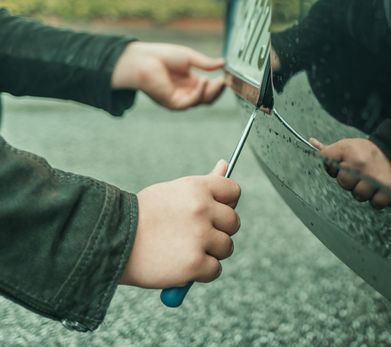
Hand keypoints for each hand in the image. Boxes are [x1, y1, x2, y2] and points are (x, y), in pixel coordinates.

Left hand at [112, 42, 224, 109]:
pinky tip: (204, 80)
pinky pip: (192, 101)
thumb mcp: (189, 57)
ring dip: (213, 91)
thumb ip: (206, 63)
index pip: (209, 88)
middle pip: (208, 97)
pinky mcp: (173, 103)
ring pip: (202, 101)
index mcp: (189, 82)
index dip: (219, 84)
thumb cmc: (161, 56)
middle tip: (226, 80)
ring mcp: (180, 99)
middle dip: (219, 90)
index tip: (228, 76)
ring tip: (219, 80)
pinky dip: (200, 92)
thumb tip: (222, 64)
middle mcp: (186, 92)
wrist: (142, 60)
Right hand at [120, 160, 240, 288]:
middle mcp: (202, 210)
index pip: (233, 191)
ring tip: (184, 250)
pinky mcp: (194, 264)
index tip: (215, 212)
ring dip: (211, 253)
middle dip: (219, 231)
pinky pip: (215, 270)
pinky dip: (201, 272)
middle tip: (196, 235)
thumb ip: (204, 183)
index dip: (227, 203)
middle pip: (233, 222)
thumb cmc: (144, 215)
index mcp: (197, 188)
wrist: (111, 241)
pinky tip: (181, 265)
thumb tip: (225, 164)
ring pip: (226, 247)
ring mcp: (199, 237)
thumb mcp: (172, 191)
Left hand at [309, 138, 390, 209]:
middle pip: (343, 183)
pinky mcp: (389, 191)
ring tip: (371, 180)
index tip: (342, 164)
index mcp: (348, 150)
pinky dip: (377, 199)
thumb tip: (311, 141)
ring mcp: (374, 179)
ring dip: (364, 191)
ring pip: (358, 196)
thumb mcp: (349, 145)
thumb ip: (331, 149)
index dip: (333, 166)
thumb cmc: (368, 152)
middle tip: (361, 173)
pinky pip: (375, 204)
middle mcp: (360, 165)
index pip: (326, 161)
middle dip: (350, 180)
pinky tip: (380, 188)